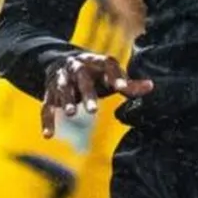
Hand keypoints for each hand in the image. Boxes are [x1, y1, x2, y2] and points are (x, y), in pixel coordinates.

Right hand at [39, 52, 153, 137]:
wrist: (62, 62)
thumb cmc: (94, 74)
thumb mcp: (109, 76)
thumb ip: (127, 84)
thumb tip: (151, 86)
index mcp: (95, 62)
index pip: (107, 64)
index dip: (115, 75)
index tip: (122, 88)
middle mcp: (77, 67)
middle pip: (82, 78)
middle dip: (87, 93)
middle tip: (94, 111)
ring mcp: (61, 78)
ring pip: (63, 88)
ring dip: (65, 100)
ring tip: (71, 114)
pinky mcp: (49, 92)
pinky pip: (46, 105)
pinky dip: (47, 120)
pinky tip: (49, 135)